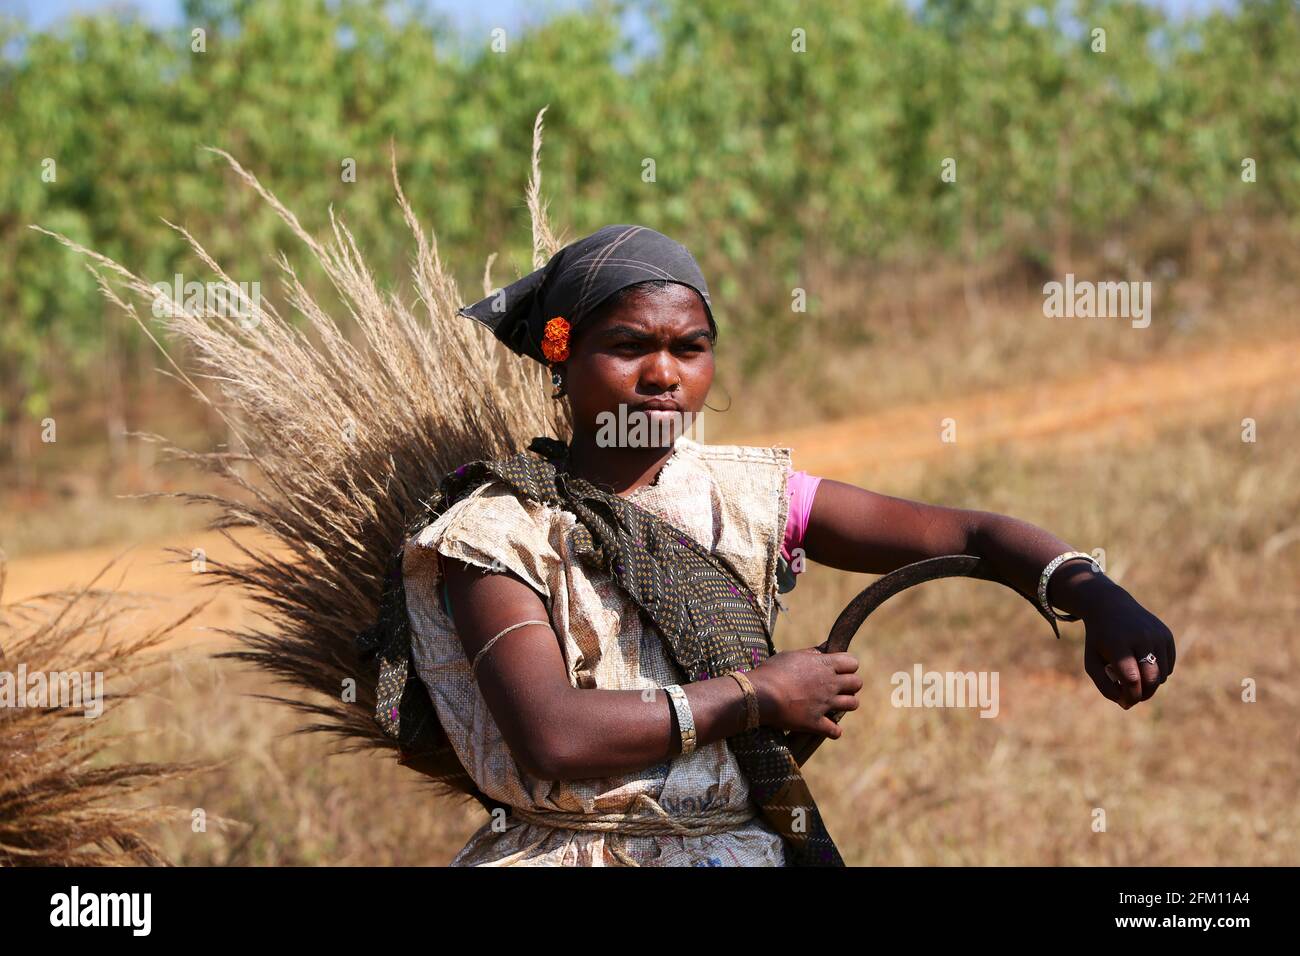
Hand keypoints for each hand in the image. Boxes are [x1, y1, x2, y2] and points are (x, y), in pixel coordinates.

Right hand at [749, 647, 861, 737]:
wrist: (760, 694)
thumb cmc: (772, 671)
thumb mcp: (791, 655)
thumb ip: (811, 653)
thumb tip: (824, 648)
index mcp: (824, 665)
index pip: (852, 662)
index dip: (847, 666)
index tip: (839, 669)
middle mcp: (830, 684)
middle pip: (857, 683)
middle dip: (851, 685)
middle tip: (839, 687)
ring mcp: (825, 704)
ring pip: (853, 704)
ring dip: (847, 704)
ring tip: (836, 705)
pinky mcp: (816, 722)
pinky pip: (835, 731)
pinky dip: (833, 730)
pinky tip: (827, 727)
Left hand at [1079, 584, 1175, 709]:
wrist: (1110, 606)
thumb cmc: (1099, 639)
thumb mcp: (1092, 661)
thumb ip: (1104, 686)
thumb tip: (1126, 703)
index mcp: (1119, 643)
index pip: (1131, 678)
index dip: (1131, 696)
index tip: (1125, 702)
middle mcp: (1141, 637)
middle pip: (1151, 679)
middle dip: (1144, 694)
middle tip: (1134, 698)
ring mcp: (1156, 635)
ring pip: (1162, 675)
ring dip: (1150, 684)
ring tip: (1135, 679)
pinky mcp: (1166, 635)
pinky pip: (1168, 666)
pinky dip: (1158, 673)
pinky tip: (1143, 664)